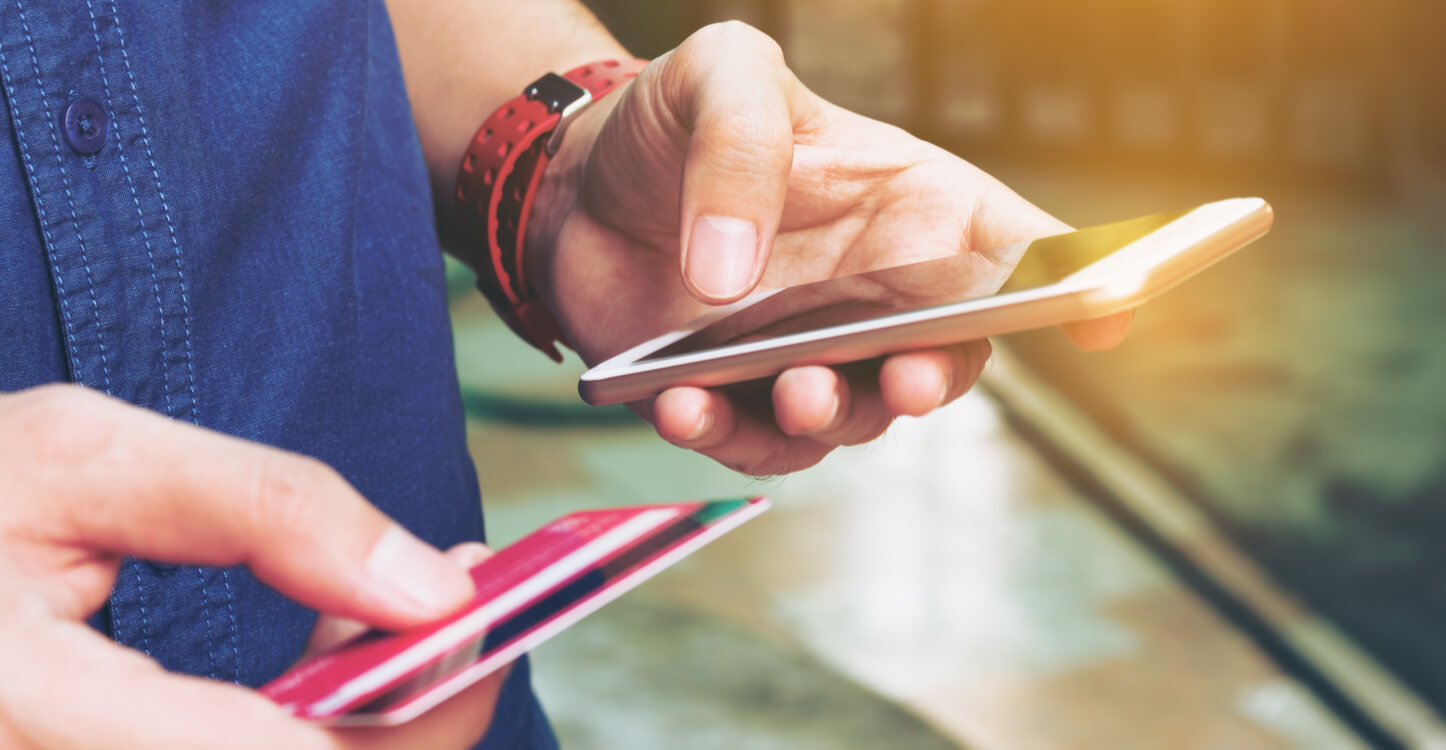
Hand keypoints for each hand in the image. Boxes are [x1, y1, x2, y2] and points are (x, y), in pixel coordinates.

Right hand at [0, 385, 502, 749]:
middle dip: (409, 724)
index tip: (489, 611)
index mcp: (15, 712)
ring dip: (359, 737)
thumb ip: (265, 511)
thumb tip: (431, 585)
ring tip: (377, 627)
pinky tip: (313, 678)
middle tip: (454, 610)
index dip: (420, 708)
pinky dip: (299, 745)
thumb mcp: (84, 458)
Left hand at [525, 22, 1130, 475]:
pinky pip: (755, 441)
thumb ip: (740, 148)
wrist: (576, 182)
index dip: (1076, 280)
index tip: (1114, 311)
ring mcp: (810, 352)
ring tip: (785, 389)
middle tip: (904, 375)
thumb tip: (734, 279)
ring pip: (855, 414)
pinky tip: (680, 403)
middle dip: (938, 375)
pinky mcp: (739, 398)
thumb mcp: (718, 72)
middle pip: (948, 353)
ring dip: (829, 414)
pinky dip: (724, 435)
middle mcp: (875, 290)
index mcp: (905, 204)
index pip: (1010, 245)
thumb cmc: (671, 115)